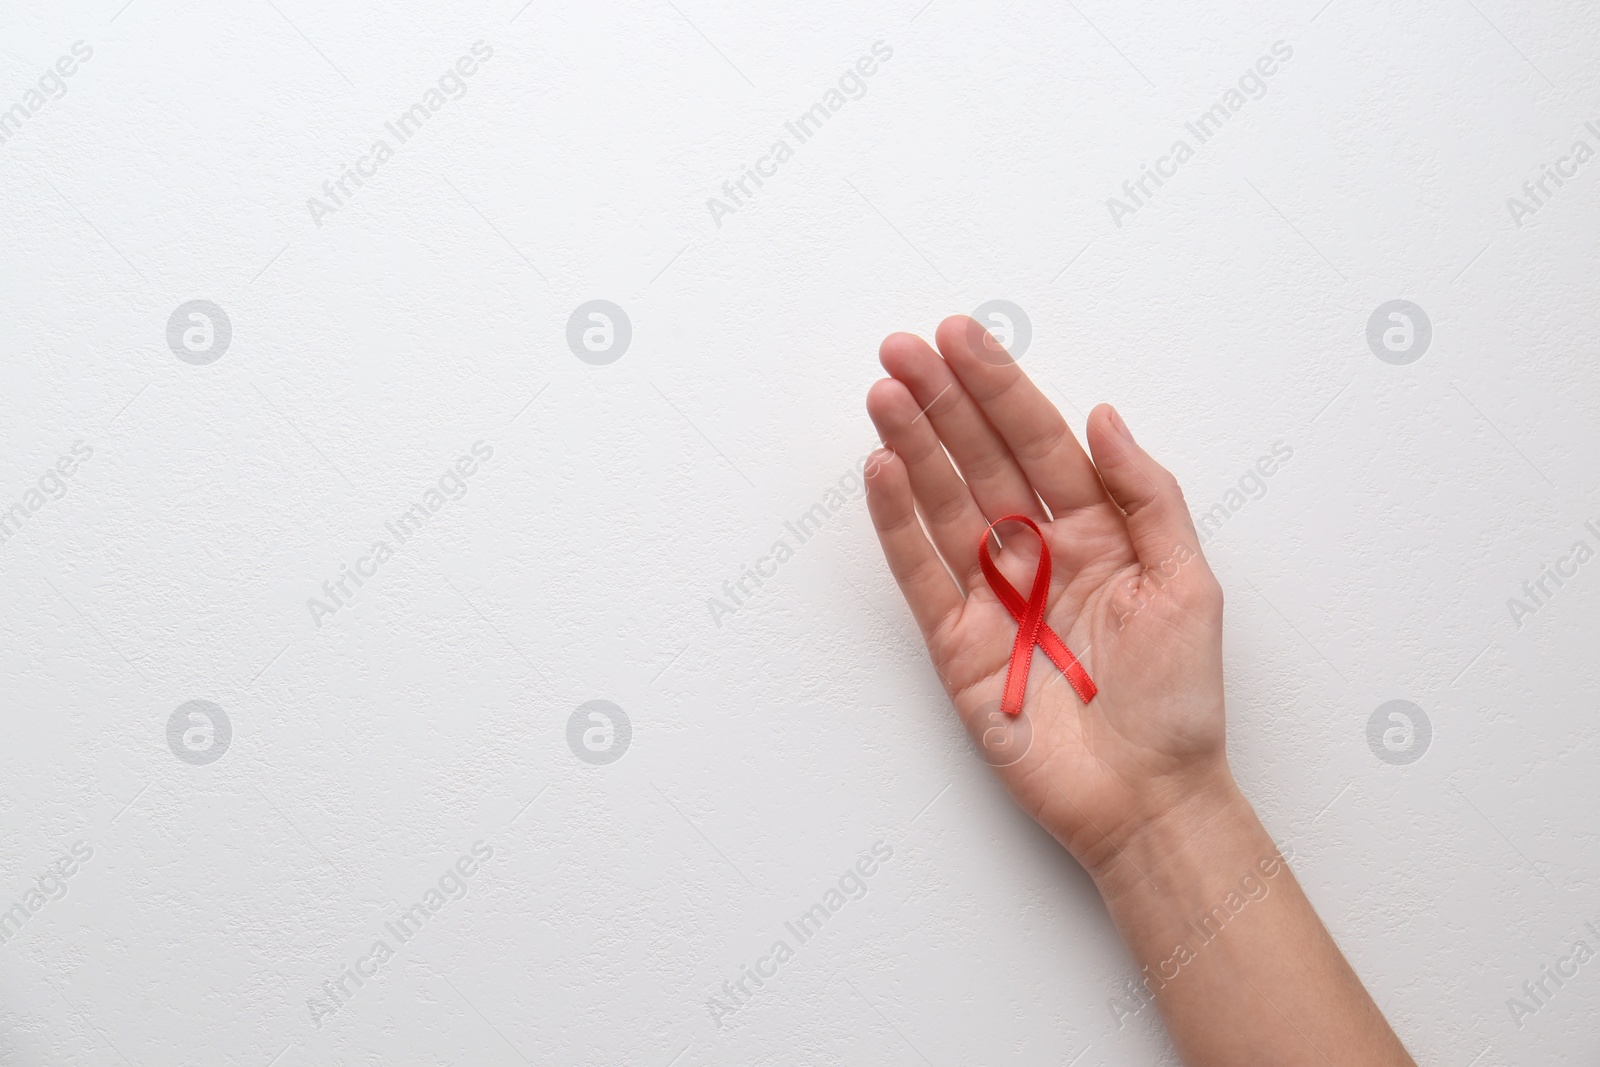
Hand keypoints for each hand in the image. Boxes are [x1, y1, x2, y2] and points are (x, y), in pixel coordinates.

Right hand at [864, 316, 1233, 872]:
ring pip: (944, 504)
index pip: (1038, 442)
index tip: (962, 337)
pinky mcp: (957, 644)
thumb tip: (1104, 417)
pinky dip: (897, 524)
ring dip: (912, 447)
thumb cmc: (1179, 701)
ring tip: (882, 393)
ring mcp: (993, 596)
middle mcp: (1038, 554)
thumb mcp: (1190, 583)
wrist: (1147, 800)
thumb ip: (1147, 495)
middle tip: (902, 348)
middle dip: (942, 402)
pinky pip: (921, 574)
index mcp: (1098, 532)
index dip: (1000, 388)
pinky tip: (882, 472)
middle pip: (980, 460)